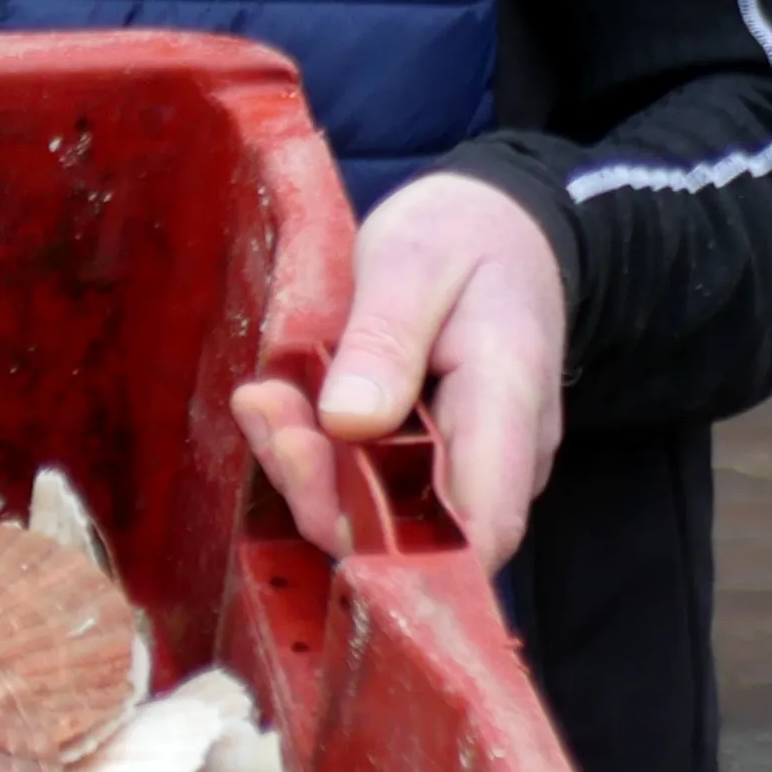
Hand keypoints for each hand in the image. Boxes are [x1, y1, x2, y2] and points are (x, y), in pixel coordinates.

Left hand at [228, 171, 565, 570]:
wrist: (496, 223)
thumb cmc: (460, 234)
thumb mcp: (412, 261)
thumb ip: (385, 338)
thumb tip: (349, 422)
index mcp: (509, 402)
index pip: (482, 530)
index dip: (398, 548)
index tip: (308, 478)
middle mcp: (501, 455)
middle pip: (417, 533)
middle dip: (323, 495)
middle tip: (264, 410)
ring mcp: (467, 461)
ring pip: (384, 513)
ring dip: (309, 471)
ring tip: (262, 398)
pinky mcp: (429, 456)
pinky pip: (371, 481)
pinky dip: (317, 454)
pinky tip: (275, 403)